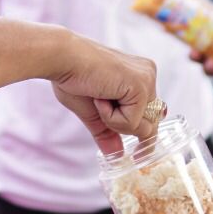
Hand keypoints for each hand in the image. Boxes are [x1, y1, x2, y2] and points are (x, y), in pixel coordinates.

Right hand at [49, 32, 158, 154]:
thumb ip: (107, 131)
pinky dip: (111, 117)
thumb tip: (116, 154)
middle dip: (123, 127)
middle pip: (150, 124)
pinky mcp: (141, 86)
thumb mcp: (93, 111)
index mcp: (139, 76)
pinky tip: (100, 96)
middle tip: (100, 102)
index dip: (141, 132)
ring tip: (98, 97)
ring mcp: (147, 79)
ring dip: (114, 122)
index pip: (150, 115)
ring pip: (142, 127)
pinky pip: (131, 123)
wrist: (62, 58)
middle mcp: (148, 75)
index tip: (139, 155)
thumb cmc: (72, 77)